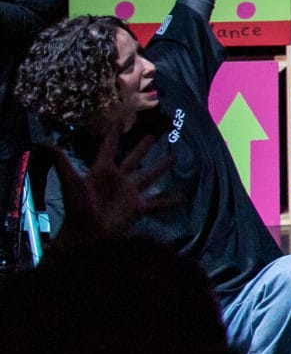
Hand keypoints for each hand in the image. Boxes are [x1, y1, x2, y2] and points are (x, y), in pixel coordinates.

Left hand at [40, 129, 176, 247]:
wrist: (86, 233)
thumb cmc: (78, 205)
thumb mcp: (70, 180)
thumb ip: (61, 161)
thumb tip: (43, 142)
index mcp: (102, 171)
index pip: (109, 148)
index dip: (113, 135)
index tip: (120, 121)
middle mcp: (119, 179)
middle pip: (133, 159)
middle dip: (142, 148)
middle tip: (153, 135)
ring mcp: (130, 193)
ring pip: (149, 176)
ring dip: (161, 168)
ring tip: (174, 158)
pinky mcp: (138, 207)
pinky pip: (159, 203)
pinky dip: (171, 201)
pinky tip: (185, 197)